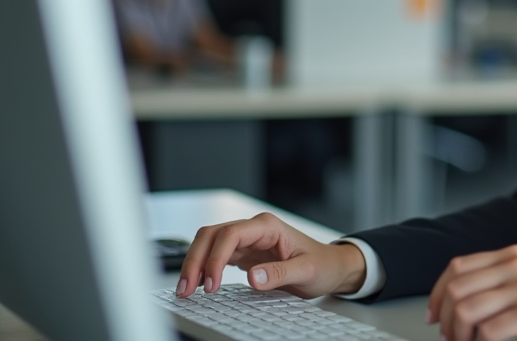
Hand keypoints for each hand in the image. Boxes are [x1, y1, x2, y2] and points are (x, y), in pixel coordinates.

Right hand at [175, 212, 364, 299]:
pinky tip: (198, 284)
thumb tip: (253, 277)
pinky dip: (204, 269)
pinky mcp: (244, 254)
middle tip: (187, 288)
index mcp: (268, 226)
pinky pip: (215, 256)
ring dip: (195, 264)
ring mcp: (247, 241)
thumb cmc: (322, 264)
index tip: (211, 284)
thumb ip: (280, 274)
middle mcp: (254, 230)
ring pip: (209, 245)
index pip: (231, 234)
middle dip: (196, 260)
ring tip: (186, 290)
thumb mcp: (307, 271)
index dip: (215, 258)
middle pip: (212, 235)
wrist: (330, 267)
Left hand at [427, 245, 516, 340]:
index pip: (458, 267)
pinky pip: (487, 332)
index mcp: (513, 255)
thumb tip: (456, 304)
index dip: (437, 293)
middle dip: (445, 318)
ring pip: (465, 310)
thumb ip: (499, 284)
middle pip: (456, 287)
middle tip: (448, 338)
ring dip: (458, 336)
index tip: (433, 314)